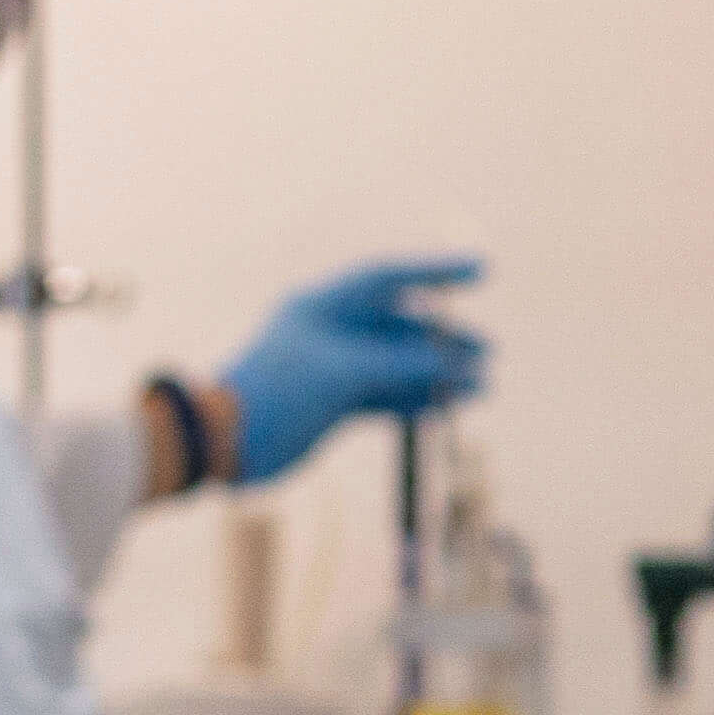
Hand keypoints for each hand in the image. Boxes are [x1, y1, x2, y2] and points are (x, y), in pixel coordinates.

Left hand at [212, 259, 488, 487]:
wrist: (226, 444)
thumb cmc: (275, 394)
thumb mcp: (344, 373)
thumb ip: (400, 365)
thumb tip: (451, 366)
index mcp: (322, 307)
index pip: (388, 278)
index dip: (435, 272)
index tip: (481, 270)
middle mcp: (331, 333)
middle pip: (401, 327)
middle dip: (445, 340)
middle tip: (487, 352)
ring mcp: (334, 370)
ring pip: (398, 367)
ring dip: (438, 376)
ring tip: (480, 388)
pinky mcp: (335, 406)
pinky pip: (387, 397)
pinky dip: (417, 402)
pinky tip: (446, 408)